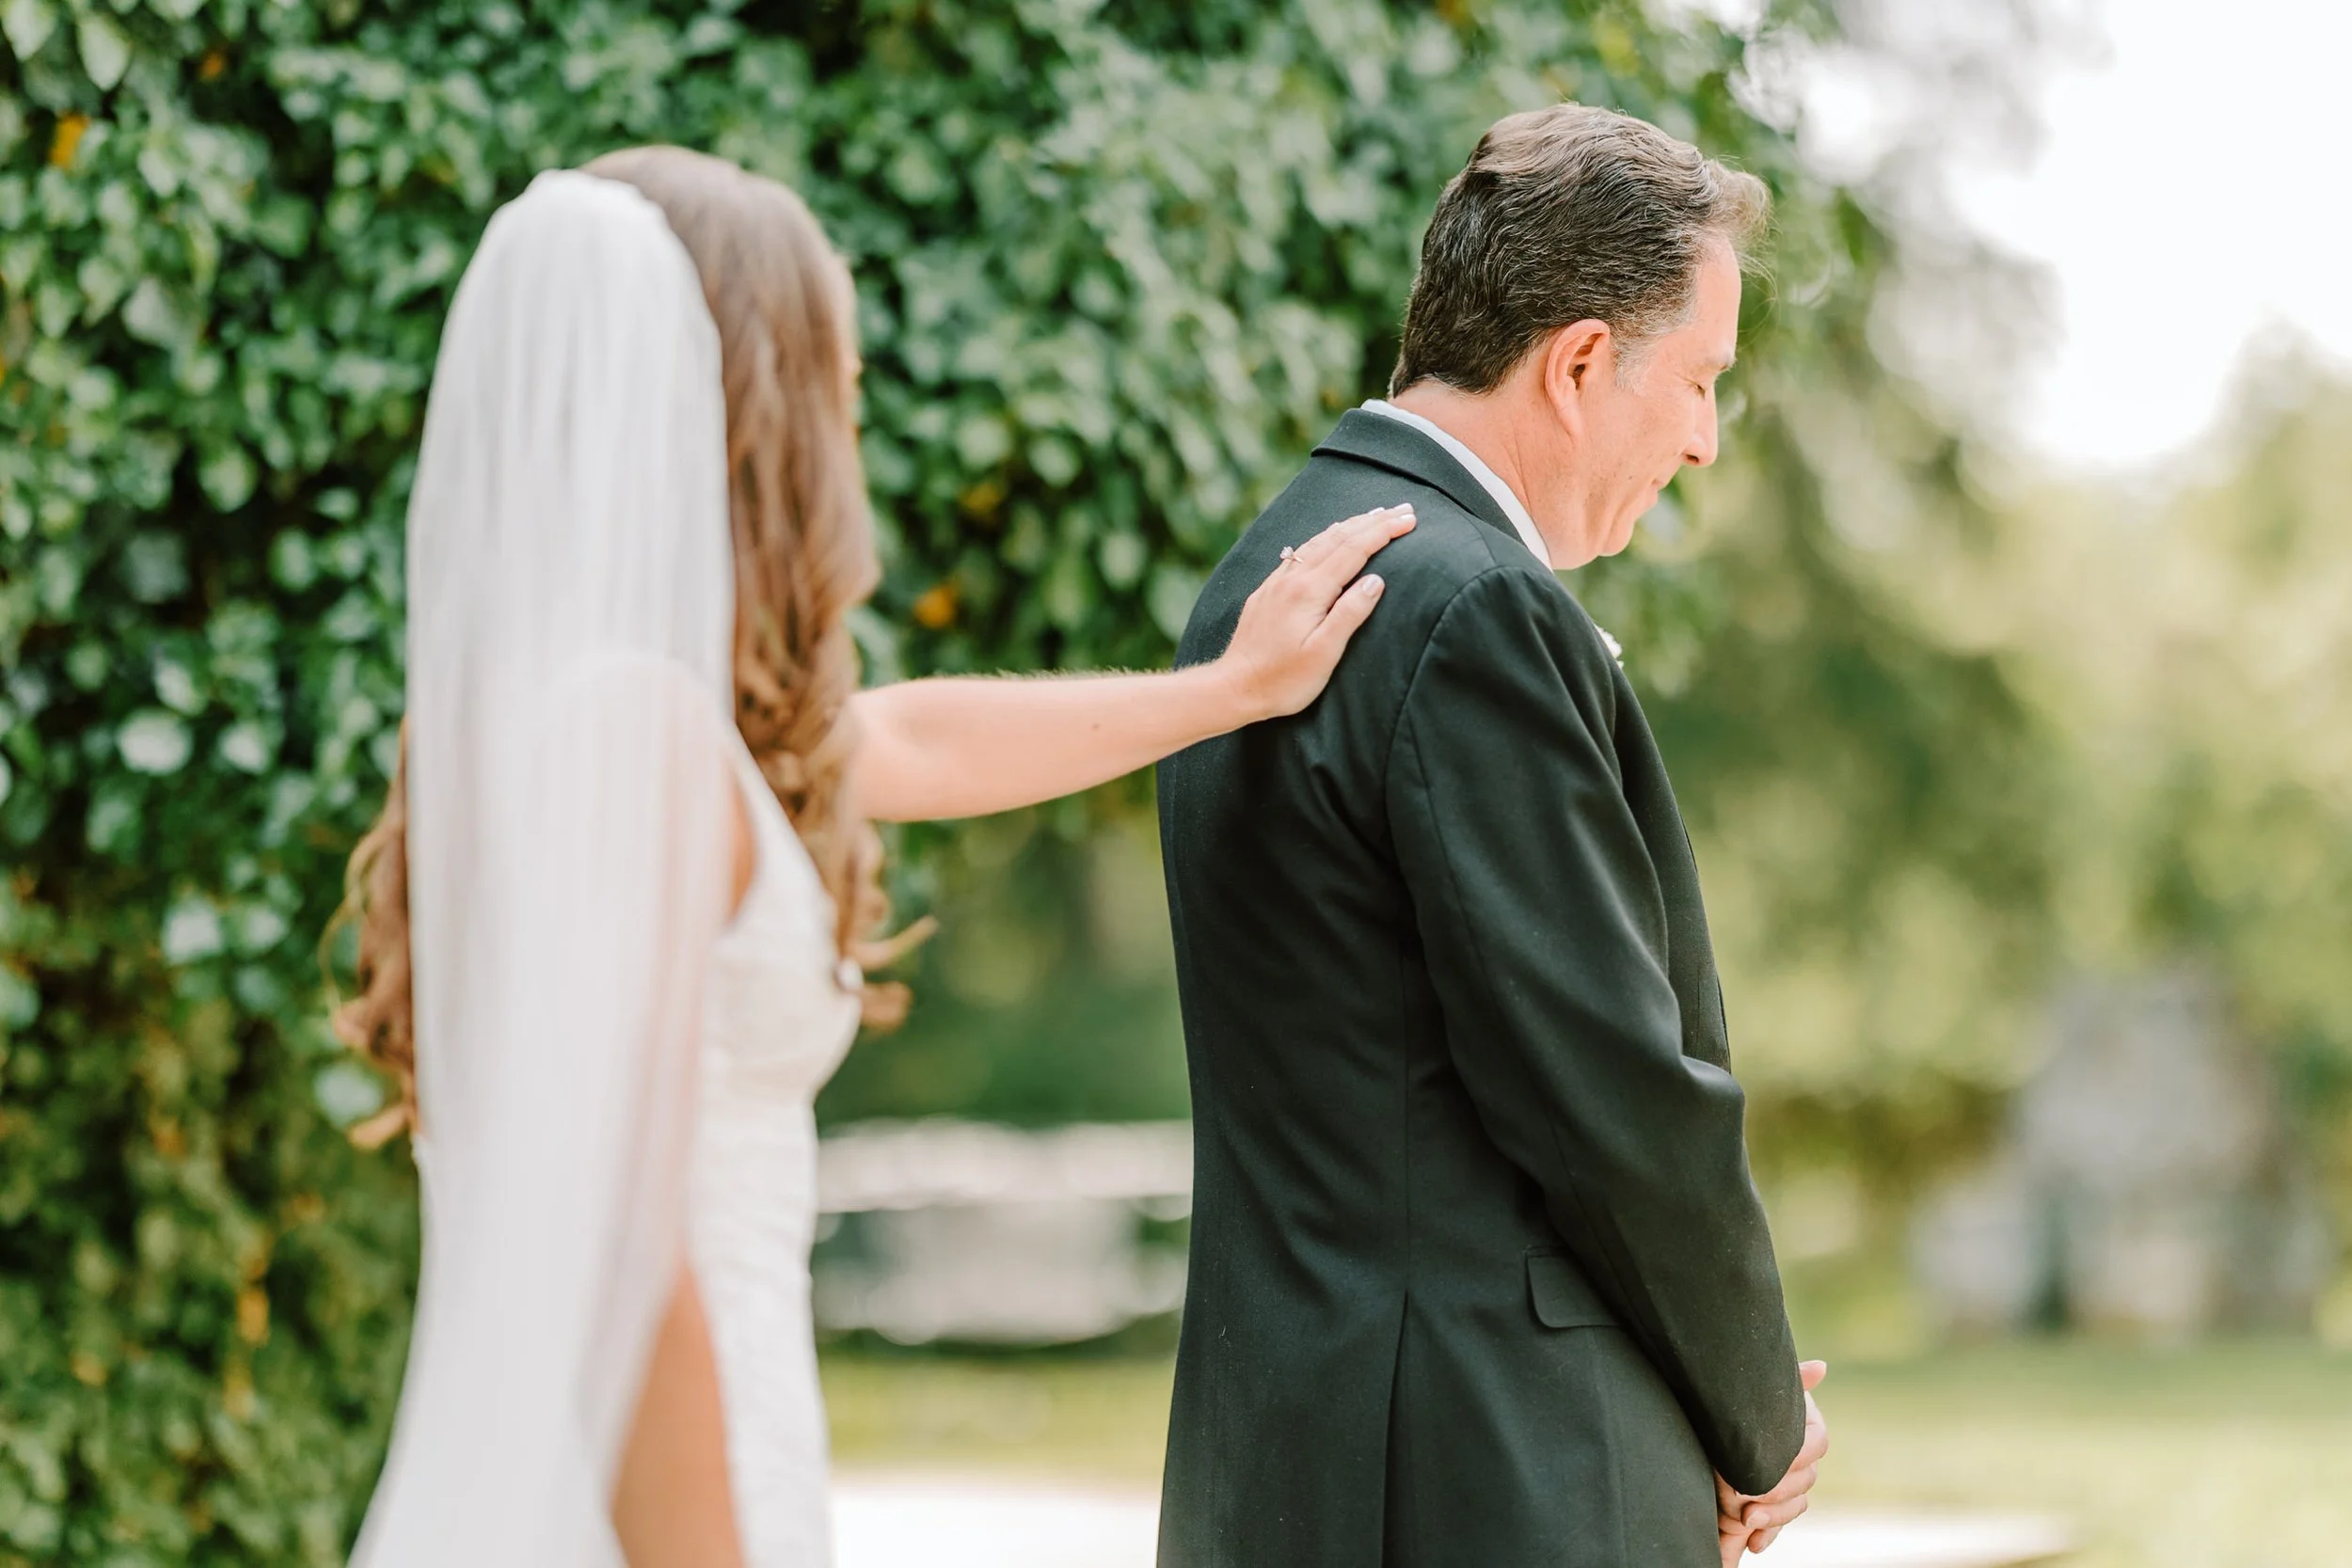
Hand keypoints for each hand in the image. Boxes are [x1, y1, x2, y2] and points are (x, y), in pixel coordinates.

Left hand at [1217, 504, 1414, 719]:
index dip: (1383, 532)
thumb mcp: (1324, 653)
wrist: (1233, 687)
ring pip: (1318, 541)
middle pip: (1338, 538)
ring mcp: (1277, 583)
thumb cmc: (1283, 680)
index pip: (1354, 550)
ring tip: (1373, 515)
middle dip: (1373, 521)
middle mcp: (1292, 578)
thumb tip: (1376, 580)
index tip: (1409, 520)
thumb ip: (1350, 614)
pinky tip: (1329, 538)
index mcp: (1309, 591)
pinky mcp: (1267, 592)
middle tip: (1402, 509)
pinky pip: (1301, 552)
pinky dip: (1324, 539)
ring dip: (1349, 525)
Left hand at [1717, 1360, 1828, 1560]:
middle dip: (1777, 1491)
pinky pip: (1776, 1523)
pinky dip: (1767, 1533)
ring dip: (1773, 1516)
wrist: (1702, 1416)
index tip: (1778, 1461)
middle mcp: (1798, 1452)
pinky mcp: (1767, 1501)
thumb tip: (1821, 1367)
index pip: (1817, 1443)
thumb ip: (1791, 1379)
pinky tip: (1754, 1543)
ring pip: (1795, 1504)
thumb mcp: (1754, 1389)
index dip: (1797, 1455)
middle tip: (1747, 1498)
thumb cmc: (1734, 1397)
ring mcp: (1784, 1479)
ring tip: (1746, 1519)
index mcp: (1802, 1421)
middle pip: (1805, 1480)